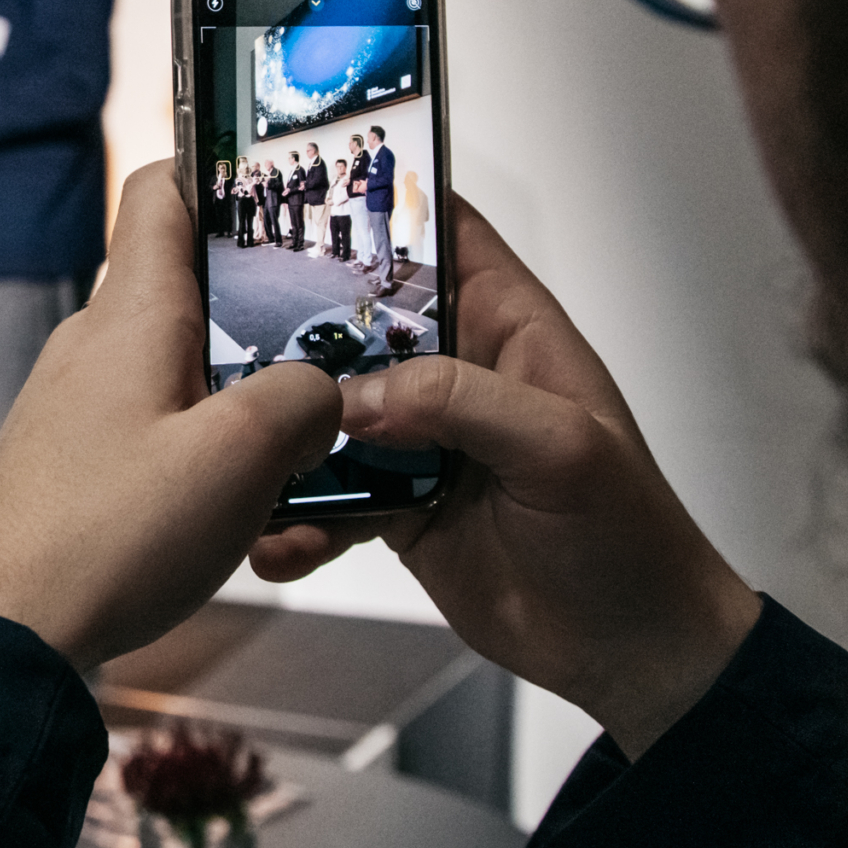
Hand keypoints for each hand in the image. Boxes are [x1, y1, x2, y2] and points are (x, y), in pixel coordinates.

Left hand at [0, 164, 347, 671]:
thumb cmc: (103, 538)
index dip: (220, 169)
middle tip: (340, 348)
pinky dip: (209, 461)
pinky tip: (243, 521)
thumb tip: (320, 393)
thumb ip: (299, 403)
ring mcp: (79, 407)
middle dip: (269, 314)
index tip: (284, 184)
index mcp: (131, 315)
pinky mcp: (74, 465)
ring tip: (303, 464)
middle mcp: (96, 347)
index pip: (163, 190)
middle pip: (191, 290)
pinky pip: (158, 436)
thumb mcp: (238, 461)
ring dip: (247, 408)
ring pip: (183, 374)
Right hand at [250, 196, 760, 758]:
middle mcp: (455, 371)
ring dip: (283, 430)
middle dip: (290, 320)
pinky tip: (275, 542)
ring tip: (236, 452)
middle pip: (357, 317)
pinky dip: (298, 518)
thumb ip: (460, 402)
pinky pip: (329, 496)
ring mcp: (420, 439)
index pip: (440, 234)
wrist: (632, 653)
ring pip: (328, 408)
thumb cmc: (627, 535)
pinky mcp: (396, 505)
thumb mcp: (561, 449)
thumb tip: (354, 395)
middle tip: (215, 327)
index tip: (293, 194)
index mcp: (507, 326)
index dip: (377, 202)